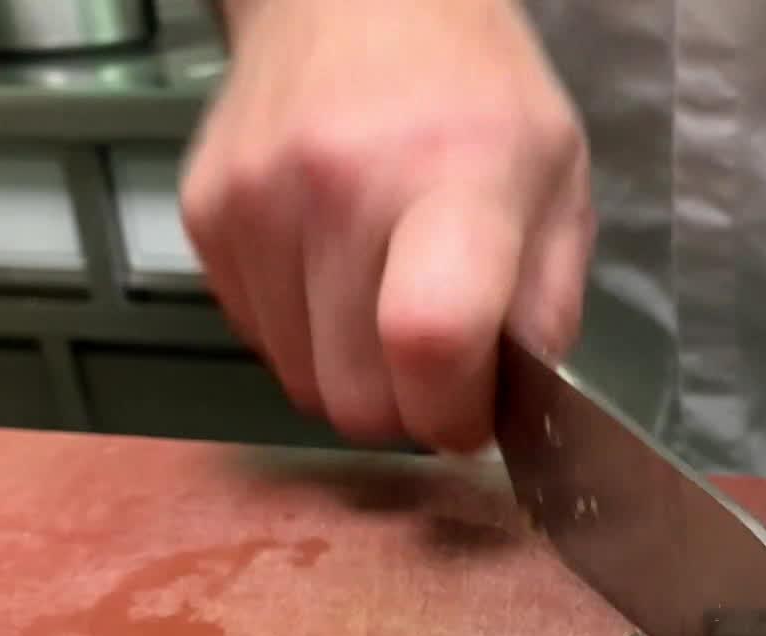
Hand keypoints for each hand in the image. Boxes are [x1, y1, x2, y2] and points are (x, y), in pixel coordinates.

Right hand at [181, 0, 592, 448]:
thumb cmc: (473, 93)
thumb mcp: (559, 182)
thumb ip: (548, 307)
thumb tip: (515, 407)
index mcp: (451, 176)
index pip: (429, 339)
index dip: (453, 412)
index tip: (474, 409)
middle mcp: (339, 187)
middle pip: (356, 395)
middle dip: (408, 409)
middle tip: (440, 364)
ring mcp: (256, 202)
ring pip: (301, 383)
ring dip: (354, 375)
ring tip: (389, 300)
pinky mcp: (206, 216)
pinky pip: (259, 340)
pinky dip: (306, 336)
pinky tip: (339, 274)